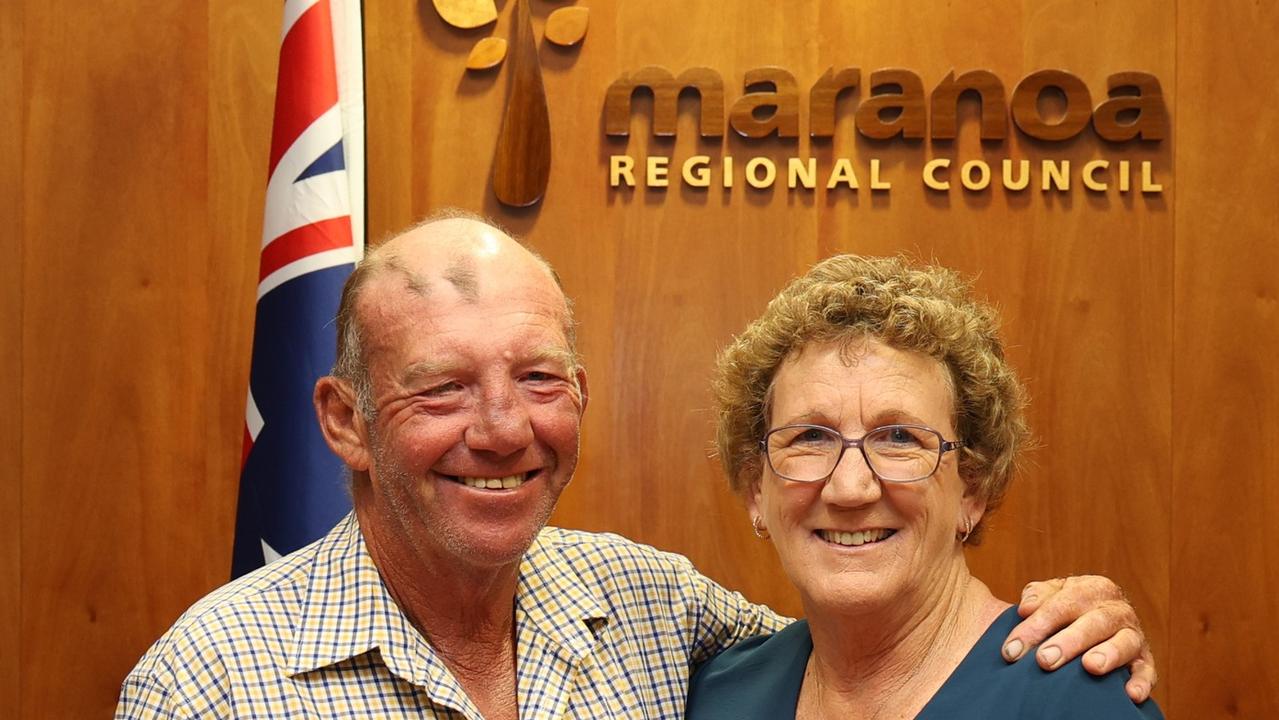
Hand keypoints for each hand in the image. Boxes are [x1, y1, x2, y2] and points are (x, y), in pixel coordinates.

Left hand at [1000, 575, 1156, 702]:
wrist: (1091, 622)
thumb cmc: (1065, 611)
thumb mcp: (1050, 596)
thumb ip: (1037, 596)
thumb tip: (1026, 608)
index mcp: (1091, 588)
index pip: (1061, 604)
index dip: (1036, 626)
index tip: (1011, 650)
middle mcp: (1116, 608)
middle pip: (1093, 622)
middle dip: (1067, 642)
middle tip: (1044, 660)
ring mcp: (1133, 634)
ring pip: (1124, 642)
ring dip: (1108, 654)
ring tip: (1090, 667)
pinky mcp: (1144, 660)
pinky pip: (1146, 671)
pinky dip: (1141, 682)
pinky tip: (1130, 694)